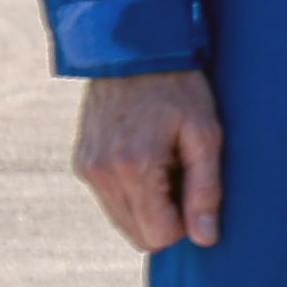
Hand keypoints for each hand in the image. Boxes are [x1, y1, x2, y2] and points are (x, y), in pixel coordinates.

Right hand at [75, 68, 225, 250]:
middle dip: (166, 217)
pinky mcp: (81, 162)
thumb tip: (205, 238)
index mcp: (133, 167)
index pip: (158, 236)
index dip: (185, 222)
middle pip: (139, 235)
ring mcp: (86, 168)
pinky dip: (131, 191)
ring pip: (123, 220)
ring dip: (148, 205)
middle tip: (181, 174)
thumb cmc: (178, 87)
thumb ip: (205, 189)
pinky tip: (146, 157)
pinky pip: (110, 199)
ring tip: (164, 163)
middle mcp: (101, 173)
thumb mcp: (205, 133)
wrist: (132, 48)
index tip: (194, 186)